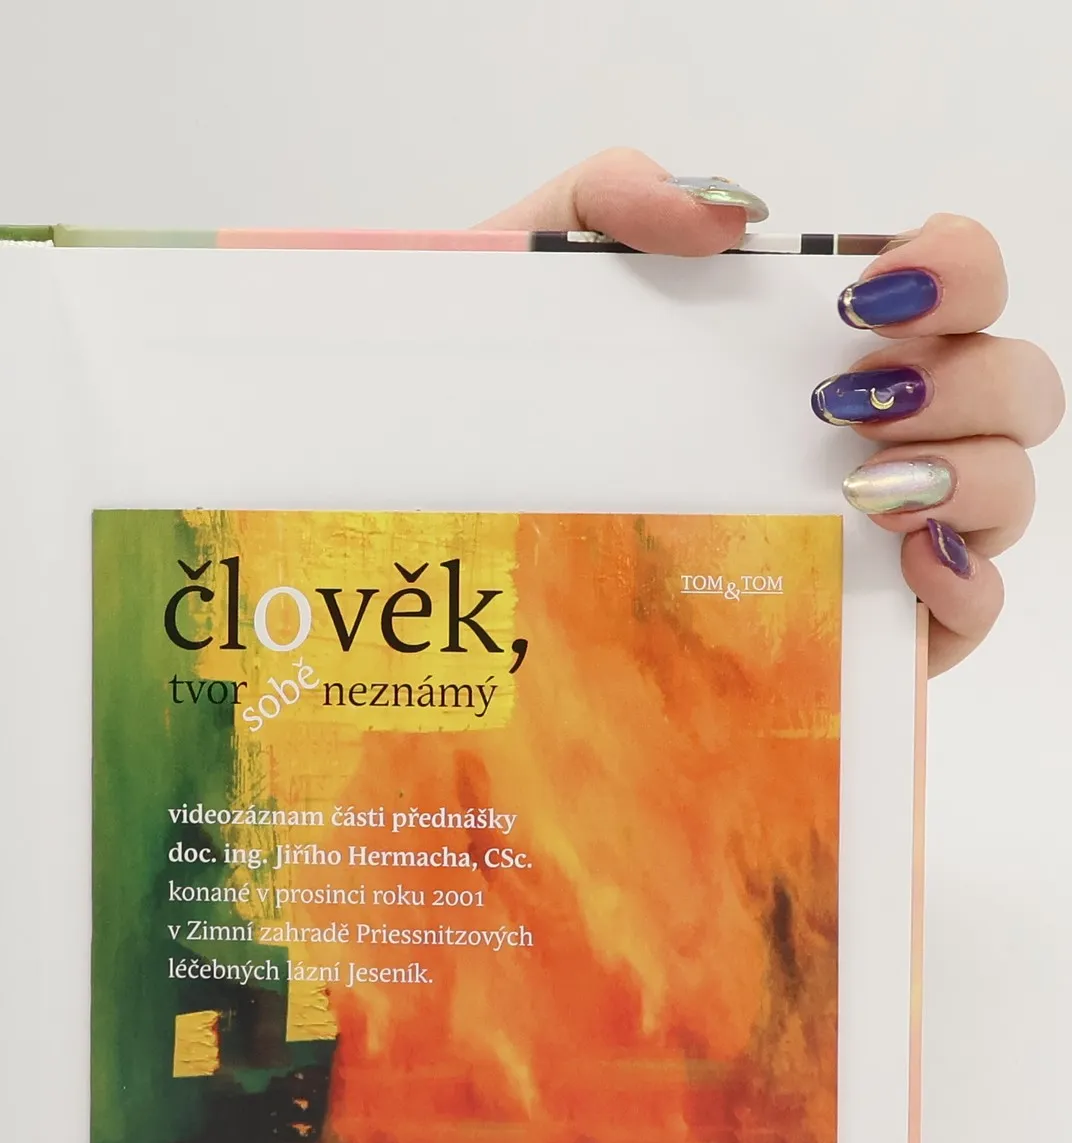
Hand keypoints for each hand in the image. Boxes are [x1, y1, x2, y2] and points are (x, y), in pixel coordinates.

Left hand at [479, 149, 1064, 672]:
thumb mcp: (525, 281)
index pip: (955, 278)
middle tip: (845, 401)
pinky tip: (901, 563)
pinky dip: (962, 588)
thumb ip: (607, 197)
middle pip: (1010, 384)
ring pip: (1007, 489)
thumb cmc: (511, 414)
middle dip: (962, 379)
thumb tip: (721, 212)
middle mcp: (878, 429)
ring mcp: (882, 533)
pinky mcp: (867, 632)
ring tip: (859, 484)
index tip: (862, 297)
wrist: (445, 541)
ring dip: (966, 475)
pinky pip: (972, 611)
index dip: (953, 268)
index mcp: (821, 344)